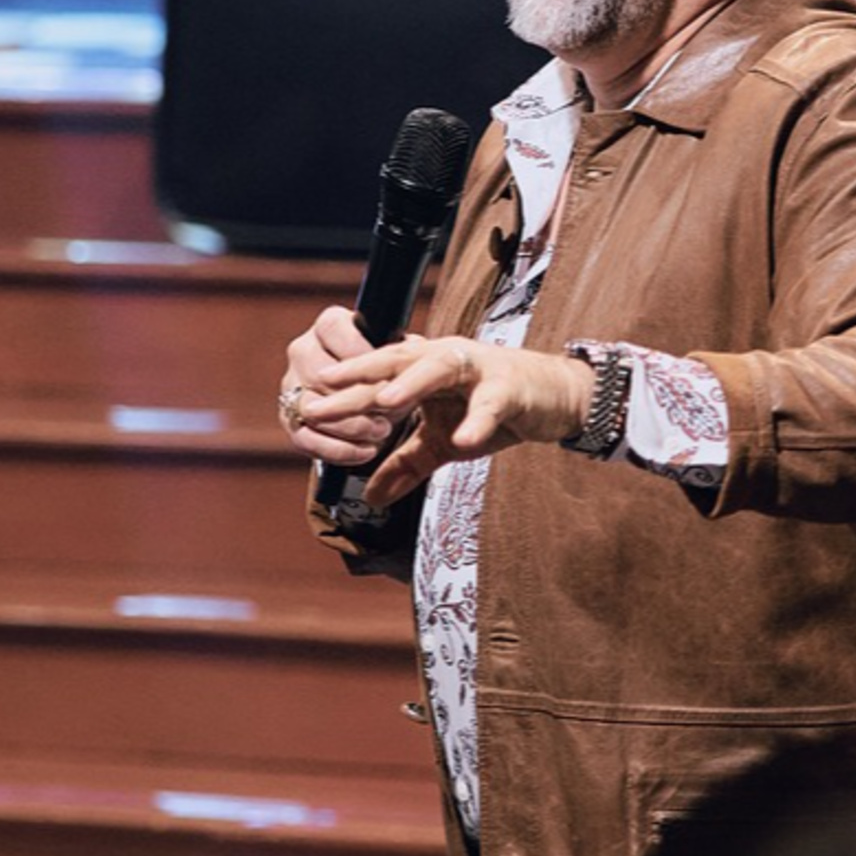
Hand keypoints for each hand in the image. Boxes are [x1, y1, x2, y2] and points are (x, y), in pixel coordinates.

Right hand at [277, 306, 395, 468]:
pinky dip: (337, 450)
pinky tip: (364, 452)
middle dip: (358, 398)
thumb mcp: (396, 356)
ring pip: (311, 409)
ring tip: (381, 433)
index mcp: (328, 326)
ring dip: (349, 426)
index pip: (334, 331)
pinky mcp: (289, 419)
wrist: (374, 403)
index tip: (385, 372)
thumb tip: (415, 348)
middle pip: (321, 375)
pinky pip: (305, 438)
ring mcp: (292, 385)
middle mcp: (303, 350)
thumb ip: (401, 352)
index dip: (360, 354)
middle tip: (388, 410)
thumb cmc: (388, 372)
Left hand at [283, 329, 592, 507]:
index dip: (339, 391)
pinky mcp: (510, 388)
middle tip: (319, 397)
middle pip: (392, 364)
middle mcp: (443, 358)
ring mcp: (478, 369)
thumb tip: (372, 497)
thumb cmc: (494, 410)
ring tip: (383, 403)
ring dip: (411, 383)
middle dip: (355, 382)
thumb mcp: (442, 443)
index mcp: (421, 368)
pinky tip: (463, 440)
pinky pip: (491, 404)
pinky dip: (477, 421)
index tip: (302, 404)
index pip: (373, 378)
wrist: (553, 397)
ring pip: (438, 368)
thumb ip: (405, 465)